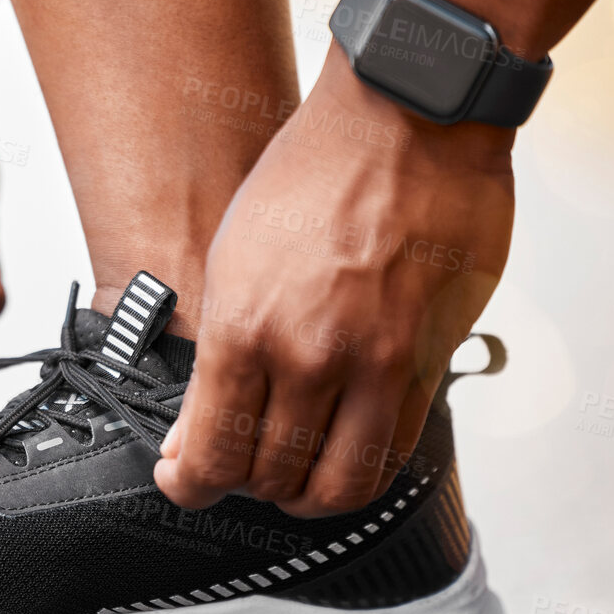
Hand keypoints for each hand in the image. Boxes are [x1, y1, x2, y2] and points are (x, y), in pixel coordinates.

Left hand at [155, 48, 513, 516]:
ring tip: (294, 474)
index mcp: (245, 325)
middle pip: (273, 478)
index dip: (191, 484)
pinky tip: (345, 448)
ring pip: (340, 486)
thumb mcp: (234, 254)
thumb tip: (195, 428)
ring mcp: (376, 364)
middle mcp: (309, 355)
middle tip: (241, 468)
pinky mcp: (430, 361)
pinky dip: (364, 468)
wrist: (407, 119)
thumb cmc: (314, 172)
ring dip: (307, 495)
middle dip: (247, 486)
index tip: (183, 481)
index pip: (212, 452)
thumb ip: (221, 350)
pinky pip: (396, 451)